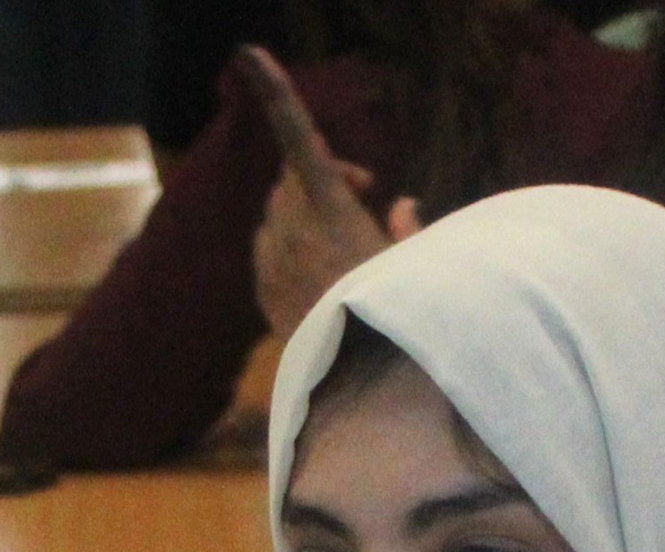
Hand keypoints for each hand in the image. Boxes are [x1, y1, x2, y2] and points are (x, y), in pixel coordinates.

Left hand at [238, 45, 411, 341]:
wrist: (353, 381)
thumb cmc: (393, 315)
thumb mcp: (415, 262)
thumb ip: (408, 227)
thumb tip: (404, 205)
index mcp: (327, 206)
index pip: (297, 136)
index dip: (276, 93)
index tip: (249, 57)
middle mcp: (289, 227)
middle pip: (292, 176)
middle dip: (321, 174)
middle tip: (363, 188)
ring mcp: (270, 259)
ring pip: (278, 212)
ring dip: (305, 212)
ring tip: (345, 237)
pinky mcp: (262, 289)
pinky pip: (269, 250)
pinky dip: (290, 247)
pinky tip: (321, 274)